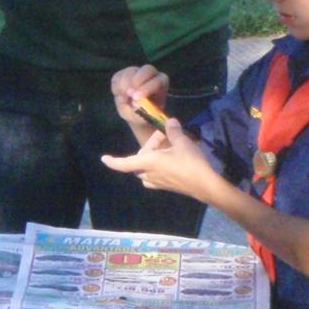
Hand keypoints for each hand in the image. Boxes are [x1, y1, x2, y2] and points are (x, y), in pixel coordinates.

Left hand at [100, 122, 216, 199]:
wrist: (204, 184)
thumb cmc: (190, 162)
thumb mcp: (182, 142)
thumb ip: (173, 130)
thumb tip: (170, 121)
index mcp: (148, 162)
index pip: (124, 163)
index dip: (113, 161)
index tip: (104, 159)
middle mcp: (148, 173)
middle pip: (139, 161)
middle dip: (149, 147)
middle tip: (165, 137)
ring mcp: (157, 182)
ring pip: (145, 169)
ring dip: (151, 158)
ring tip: (167, 149)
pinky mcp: (165, 187)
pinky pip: (154, 177)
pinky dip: (156, 169)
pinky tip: (168, 163)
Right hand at [110, 64, 171, 143]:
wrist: (136, 114)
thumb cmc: (144, 115)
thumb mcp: (144, 118)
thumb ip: (141, 113)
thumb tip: (136, 105)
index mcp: (161, 84)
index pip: (158, 81)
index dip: (147, 88)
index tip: (136, 98)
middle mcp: (151, 75)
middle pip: (146, 70)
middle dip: (137, 81)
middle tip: (129, 94)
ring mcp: (137, 72)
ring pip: (130, 72)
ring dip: (124, 86)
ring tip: (124, 98)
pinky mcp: (124, 74)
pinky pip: (117, 77)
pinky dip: (116, 88)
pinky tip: (119, 96)